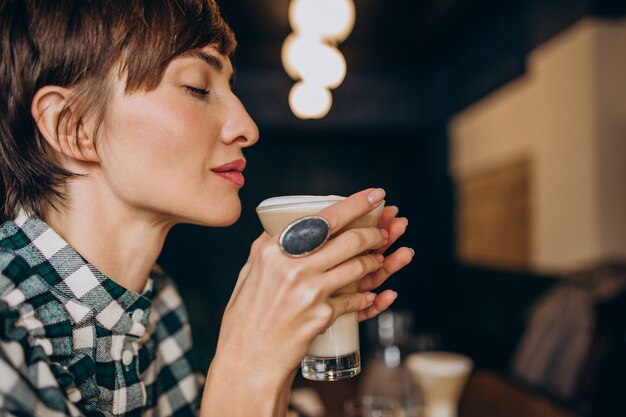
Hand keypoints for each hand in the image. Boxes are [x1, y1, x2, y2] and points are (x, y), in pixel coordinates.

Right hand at [211, 188, 412, 387]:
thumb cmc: (245, 318)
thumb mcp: (249, 273)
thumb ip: (266, 246)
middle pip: (348, 240)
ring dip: (376, 262)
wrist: (247, 362)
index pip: (323, 217)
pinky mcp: (321, 316)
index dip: (356, 204)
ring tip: (381, 259)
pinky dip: (367, 297)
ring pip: (357, 268)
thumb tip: (278, 225)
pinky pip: (354, 300)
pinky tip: (373, 294)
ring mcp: (308, 291)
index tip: (377, 195)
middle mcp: (292, 266)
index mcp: (273, 249)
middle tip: (384, 232)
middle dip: (374, 233)